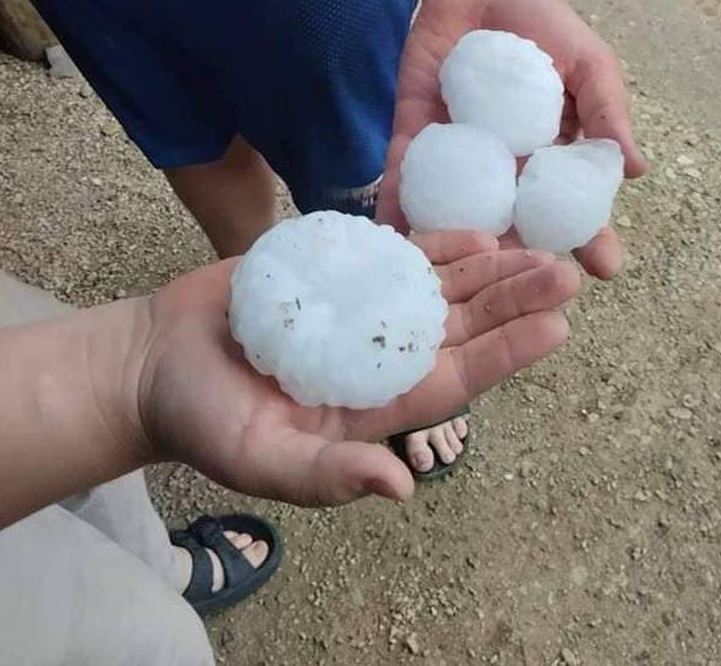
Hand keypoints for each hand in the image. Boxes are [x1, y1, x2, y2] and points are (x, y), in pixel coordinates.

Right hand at [133, 231, 578, 505]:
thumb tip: (399, 489)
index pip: (455, 378)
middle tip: (564, 273)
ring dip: (487, 269)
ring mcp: (361, 310)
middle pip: (460, 326)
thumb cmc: (203, 420)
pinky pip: (395, 255)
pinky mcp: (336, 272)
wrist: (156, 360)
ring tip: (534, 247)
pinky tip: (474, 232)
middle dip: (512, 301)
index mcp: (373, 405)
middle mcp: (379, 355)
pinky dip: (433, 243)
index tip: (556, 327)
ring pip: (438, 288)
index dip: (506, 353)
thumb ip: (325, 475)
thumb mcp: (259, 460)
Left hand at [377, 0, 645, 277]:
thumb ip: (607, 110)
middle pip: (513, 229)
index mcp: (551, 164)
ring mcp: (457, 162)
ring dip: (454, 251)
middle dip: (518, 264)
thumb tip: (637, 168)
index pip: (575, 210)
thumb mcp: (589, 64)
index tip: (604, 267)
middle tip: (526, 293)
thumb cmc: (546, 28)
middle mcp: (504, 175)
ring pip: (456, 216)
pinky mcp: (413, 141)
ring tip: (454, 288)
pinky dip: (395, 209)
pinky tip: (390, 242)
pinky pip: (403, 179)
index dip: (590, 239)